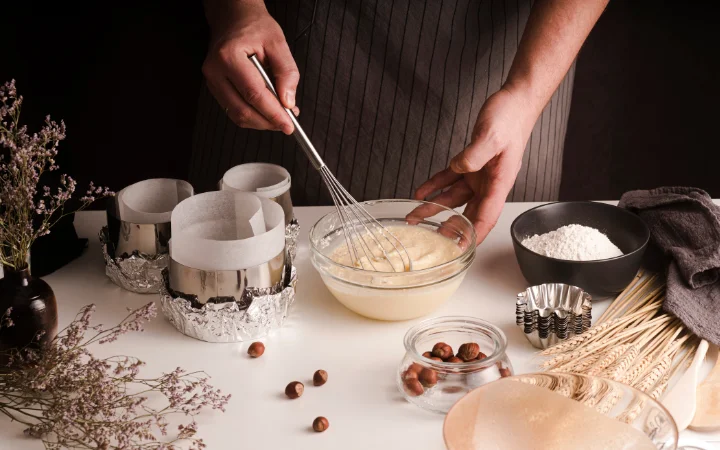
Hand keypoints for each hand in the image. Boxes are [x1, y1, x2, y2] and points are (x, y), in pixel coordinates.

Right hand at [202, 1, 298, 133]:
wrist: (234, 19)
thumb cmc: (254, 27)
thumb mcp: (278, 43)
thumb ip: (286, 72)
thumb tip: (288, 101)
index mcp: (229, 56)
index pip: (254, 94)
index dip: (273, 114)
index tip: (289, 125)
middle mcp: (215, 71)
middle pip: (243, 110)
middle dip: (267, 121)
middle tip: (287, 123)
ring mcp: (212, 81)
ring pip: (237, 115)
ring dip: (260, 121)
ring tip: (279, 116)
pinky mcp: (215, 88)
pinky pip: (234, 110)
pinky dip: (252, 115)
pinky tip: (266, 110)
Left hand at [414, 87, 536, 244]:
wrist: (514, 101)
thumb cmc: (510, 118)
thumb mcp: (491, 136)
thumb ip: (475, 154)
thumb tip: (460, 168)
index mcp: (499, 182)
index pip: (486, 216)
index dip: (474, 235)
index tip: (461, 249)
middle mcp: (489, 183)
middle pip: (468, 213)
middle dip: (450, 229)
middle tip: (432, 241)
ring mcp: (479, 174)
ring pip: (453, 197)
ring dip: (434, 207)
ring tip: (415, 217)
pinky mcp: (471, 163)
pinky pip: (450, 179)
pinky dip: (435, 185)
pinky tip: (421, 192)